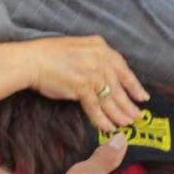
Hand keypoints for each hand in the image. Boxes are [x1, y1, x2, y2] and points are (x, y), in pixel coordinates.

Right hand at [24, 36, 148, 130]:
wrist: (31, 60)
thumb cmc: (48, 54)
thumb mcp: (77, 47)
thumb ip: (93, 56)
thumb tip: (104, 75)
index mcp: (100, 46)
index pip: (123, 68)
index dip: (134, 85)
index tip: (142, 97)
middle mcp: (99, 58)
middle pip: (118, 86)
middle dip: (128, 104)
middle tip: (137, 117)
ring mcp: (92, 73)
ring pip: (110, 98)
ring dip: (118, 114)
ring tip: (125, 124)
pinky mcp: (82, 87)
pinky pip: (95, 107)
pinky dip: (101, 119)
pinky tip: (107, 127)